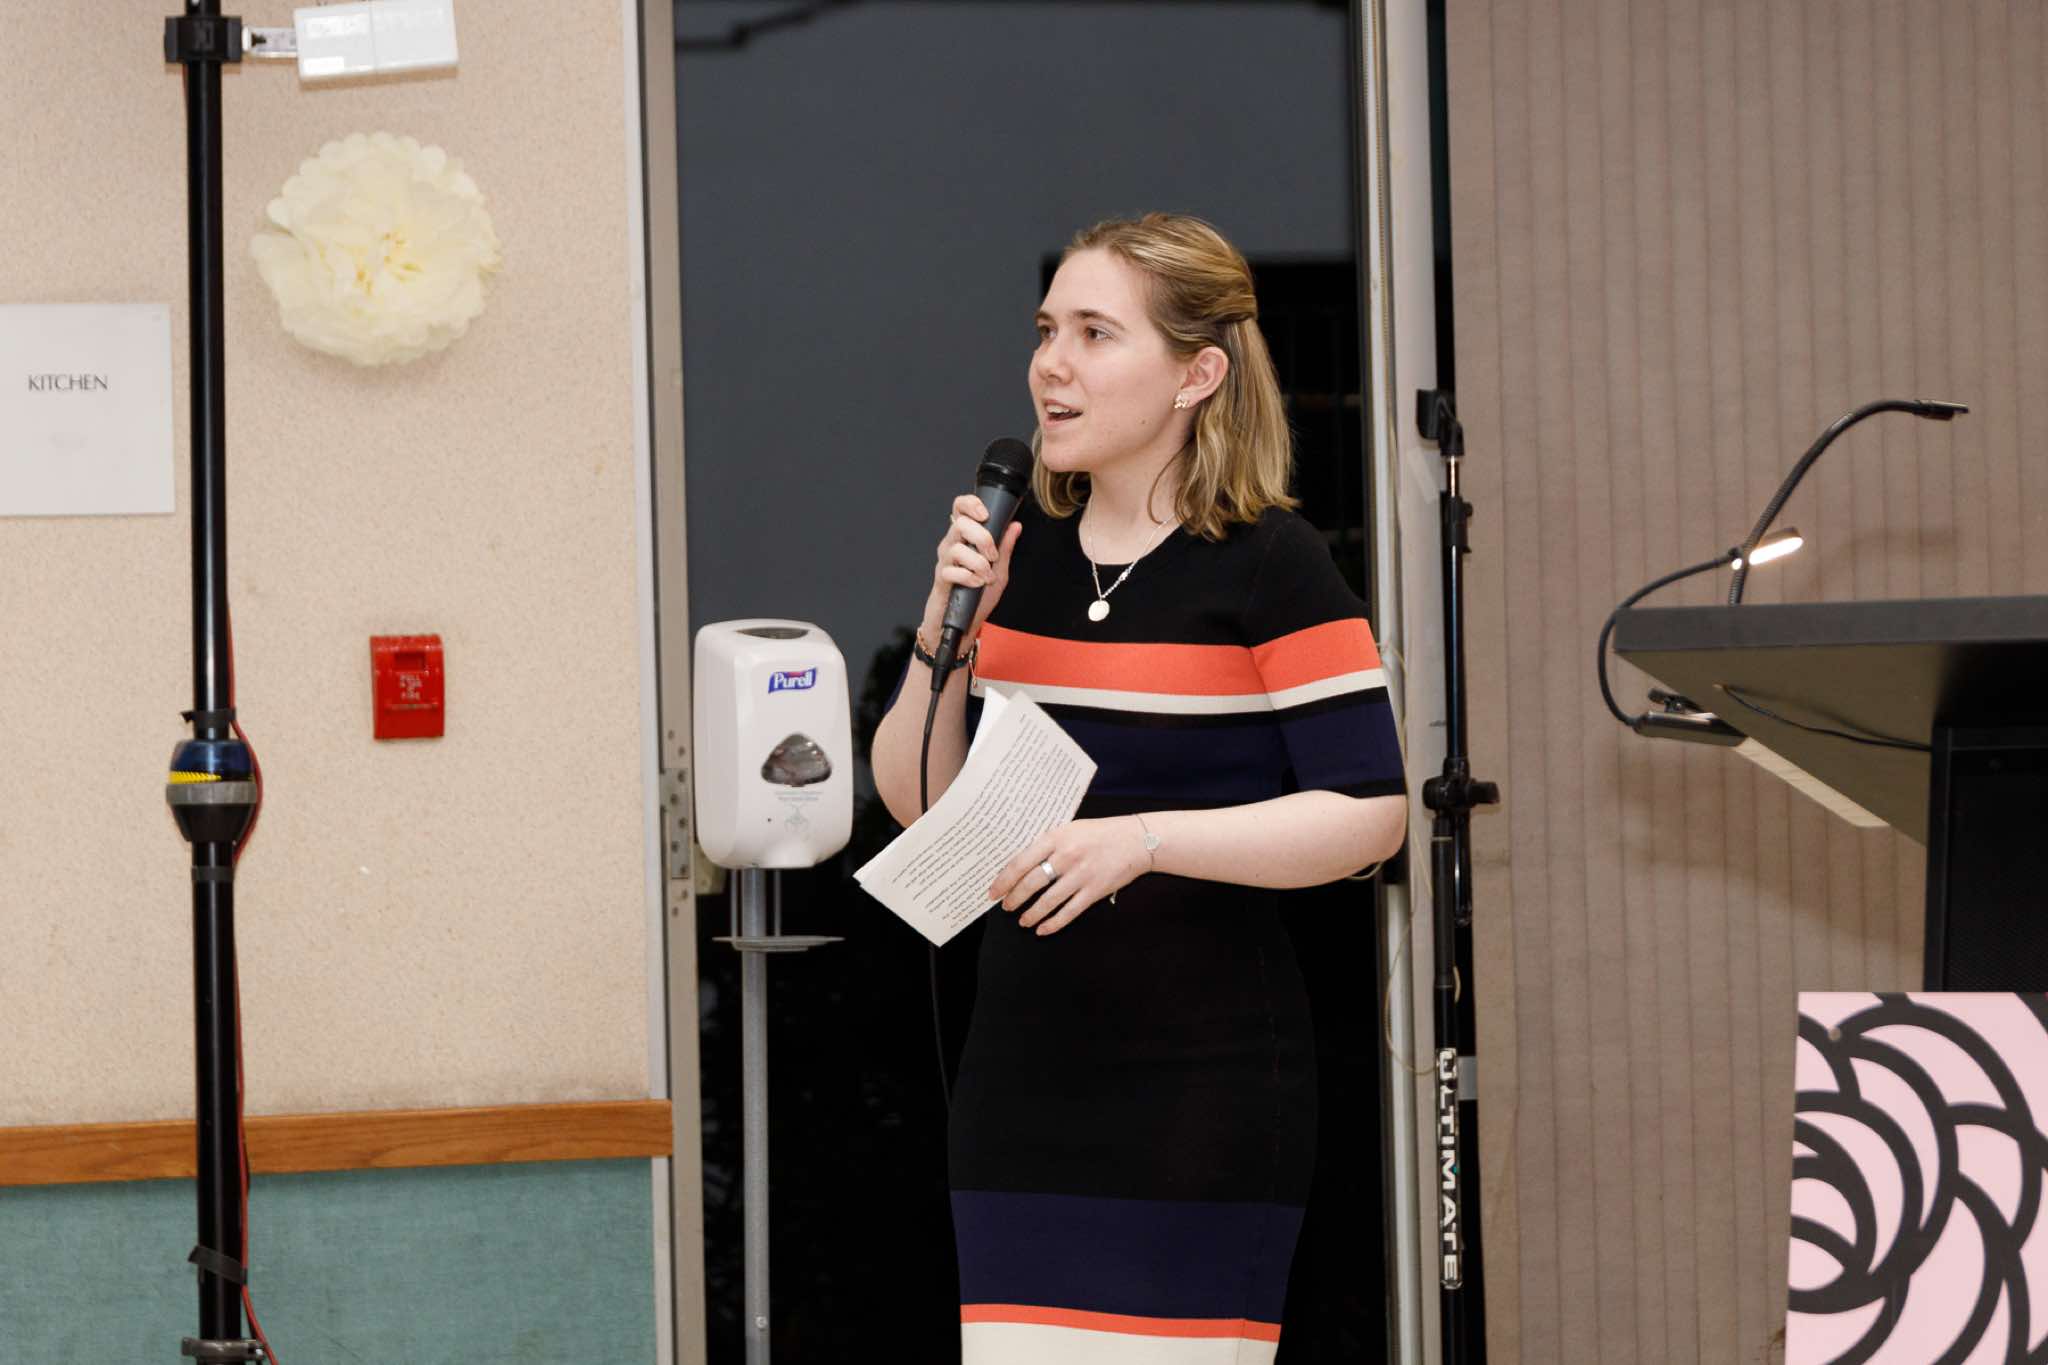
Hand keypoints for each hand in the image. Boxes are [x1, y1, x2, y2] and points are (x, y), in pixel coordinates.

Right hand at [924, 494, 1023, 641]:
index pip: (960, 508)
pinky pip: (952, 571)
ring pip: (958, 548)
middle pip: (960, 523)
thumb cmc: (977, 597)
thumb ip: (1005, 549)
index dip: (971, 504)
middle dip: (982, 538)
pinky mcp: (940, 579)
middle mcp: (951, 545)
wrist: (962, 624)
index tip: (986, 515)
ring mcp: (944, 561)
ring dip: (979, 563)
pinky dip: (969, 578)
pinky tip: (976, 584)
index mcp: (964, 538)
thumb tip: (1015, 526)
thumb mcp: (999, 572)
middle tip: (992, 556)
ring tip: (986, 577)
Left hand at [988, 816, 1151, 935]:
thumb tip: (1022, 864)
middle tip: (1006, 907)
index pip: (1021, 862)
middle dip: (1014, 898)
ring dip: (1031, 914)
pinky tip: (1043, 929)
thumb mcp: (1070, 829)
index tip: (994, 891)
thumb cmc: (1101, 833)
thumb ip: (1048, 844)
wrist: (1137, 840)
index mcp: (1056, 837)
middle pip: (1031, 883)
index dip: (1004, 880)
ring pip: (1048, 901)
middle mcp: (1067, 856)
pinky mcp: (1095, 891)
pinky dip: (1053, 923)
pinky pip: (1069, 912)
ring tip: (1022, 921)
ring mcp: (1081, 875)